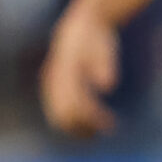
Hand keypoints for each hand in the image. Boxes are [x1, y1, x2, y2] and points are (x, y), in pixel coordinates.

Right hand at [41, 9, 118, 135]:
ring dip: (77, 129)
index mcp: (65, 71)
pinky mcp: (54, 89)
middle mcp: (54, 80)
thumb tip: (108, 87)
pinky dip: (73, 123)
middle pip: (64, 115)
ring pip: (58, 117)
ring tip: (98, 133)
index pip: (75, 104)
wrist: (78, 29)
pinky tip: (90, 127)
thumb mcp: (103, 47)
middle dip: (84, 127)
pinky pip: (58, 112)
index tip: (110, 124)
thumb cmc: (95, 39)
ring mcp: (51, 86)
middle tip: (106, 130)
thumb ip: (105, 65)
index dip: (91, 118)